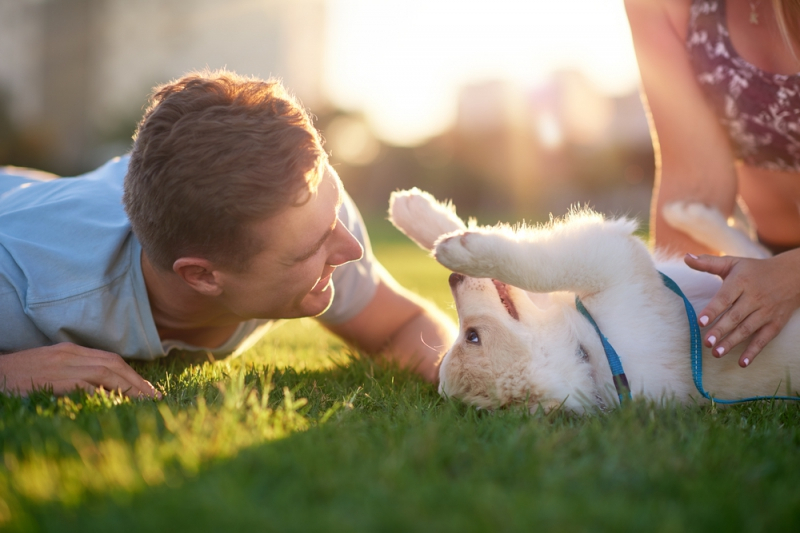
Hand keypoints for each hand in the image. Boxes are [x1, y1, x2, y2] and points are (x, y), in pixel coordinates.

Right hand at [0, 343, 161, 397]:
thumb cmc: (19, 376)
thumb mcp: (50, 369)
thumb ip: (74, 374)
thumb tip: (99, 390)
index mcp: (72, 350)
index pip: (110, 359)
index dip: (131, 374)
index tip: (147, 389)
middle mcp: (71, 354)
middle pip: (114, 363)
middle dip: (138, 380)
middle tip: (155, 397)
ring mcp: (64, 364)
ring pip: (106, 372)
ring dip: (129, 386)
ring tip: (145, 401)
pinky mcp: (56, 378)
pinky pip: (87, 384)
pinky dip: (105, 392)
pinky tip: (119, 403)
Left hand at [685, 251, 799, 366]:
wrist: (793, 275)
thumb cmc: (754, 270)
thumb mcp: (733, 263)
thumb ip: (708, 263)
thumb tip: (686, 257)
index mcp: (741, 281)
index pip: (726, 297)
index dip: (714, 309)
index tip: (701, 321)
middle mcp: (755, 297)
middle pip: (736, 316)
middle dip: (721, 330)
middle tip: (706, 343)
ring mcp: (766, 311)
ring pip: (748, 329)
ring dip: (732, 342)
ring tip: (716, 353)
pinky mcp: (775, 323)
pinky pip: (764, 339)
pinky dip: (754, 351)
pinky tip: (742, 363)